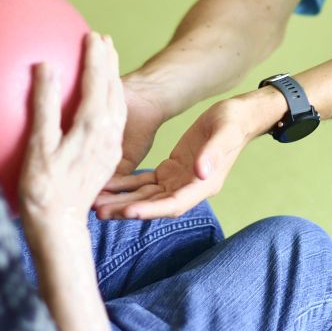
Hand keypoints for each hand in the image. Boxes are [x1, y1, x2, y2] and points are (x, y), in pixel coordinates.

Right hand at [19, 33, 126, 219]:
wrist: (60, 226)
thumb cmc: (43, 189)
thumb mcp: (40, 145)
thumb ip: (45, 104)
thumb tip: (46, 67)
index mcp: (92, 126)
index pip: (98, 81)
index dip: (96, 56)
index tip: (92, 34)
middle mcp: (108, 133)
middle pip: (112, 88)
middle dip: (109, 61)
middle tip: (103, 38)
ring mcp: (111, 146)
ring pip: (117, 103)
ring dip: (113, 78)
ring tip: (107, 59)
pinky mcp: (109, 157)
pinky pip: (115, 118)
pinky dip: (111, 99)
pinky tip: (103, 99)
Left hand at [94, 90, 278, 219]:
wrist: (237, 117)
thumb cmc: (233, 123)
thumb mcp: (225, 133)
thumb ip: (214, 153)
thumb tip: (201, 172)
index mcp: (204, 184)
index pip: (174, 204)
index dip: (151, 210)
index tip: (129, 212)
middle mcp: (188, 188)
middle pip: (154, 206)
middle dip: (127, 210)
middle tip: (99, 212)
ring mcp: (178, 181)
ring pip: (145, 196)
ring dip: (121, 201)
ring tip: (95, 204)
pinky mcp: (169, 170)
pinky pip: (143, 182)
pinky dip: (125, 186)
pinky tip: (105, 186)